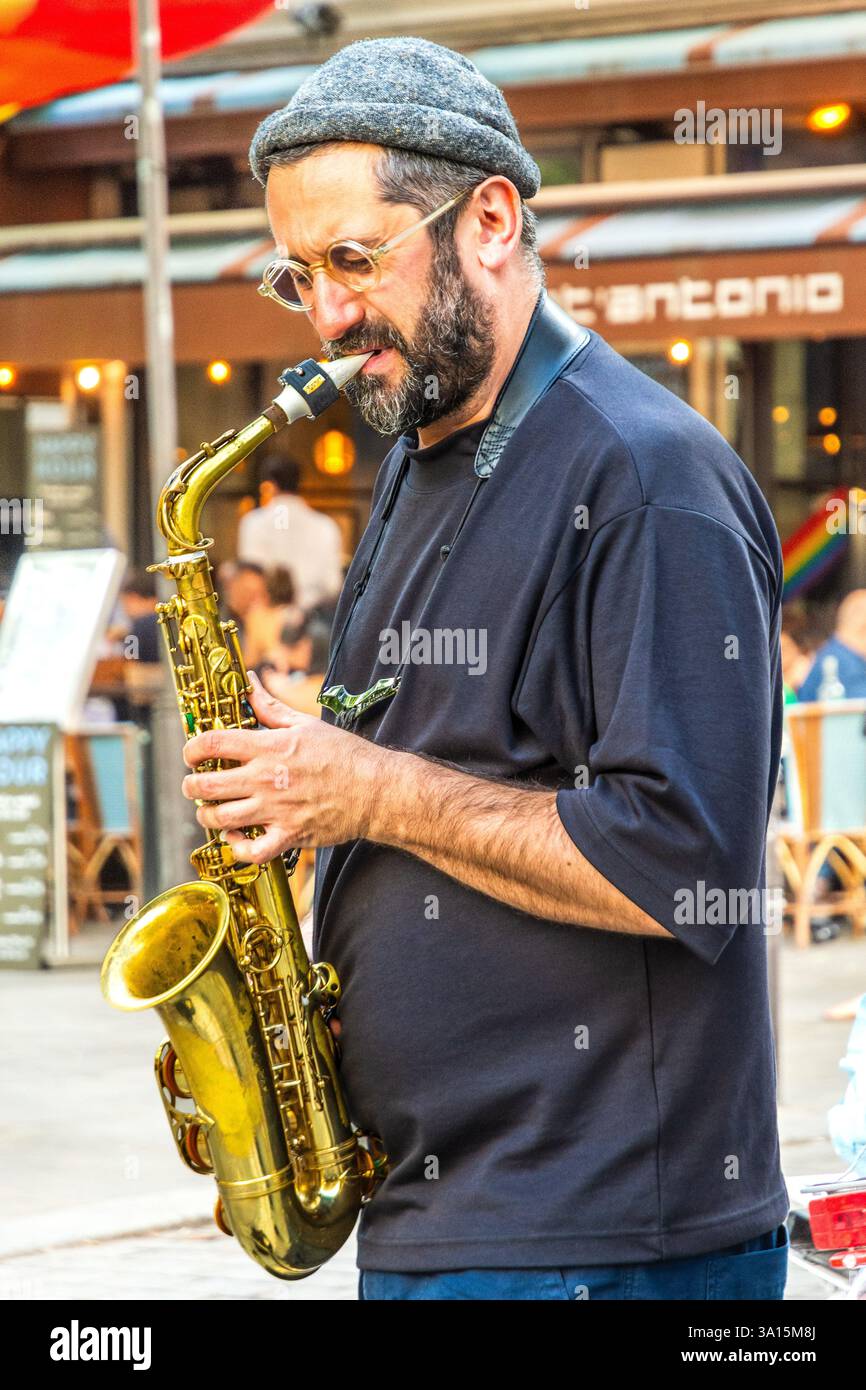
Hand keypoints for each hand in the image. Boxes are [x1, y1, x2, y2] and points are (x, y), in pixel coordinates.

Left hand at [181, 670, 389, 861]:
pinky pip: (251, 851)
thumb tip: (250, 683)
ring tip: (208, 810)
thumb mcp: (305, 723)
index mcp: (268, 747)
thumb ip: (270, 707)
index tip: (192, 753)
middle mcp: (265, 779)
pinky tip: (234, 836)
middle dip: (191, 785)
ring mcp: (275, 810)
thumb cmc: (344, 755)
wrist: (375, 790)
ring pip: (220, 818)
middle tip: (193, 784)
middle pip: (206, 785)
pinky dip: (235, 847)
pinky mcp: (288, 835)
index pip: (212, 743)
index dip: (192, 748)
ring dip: (206, 815)